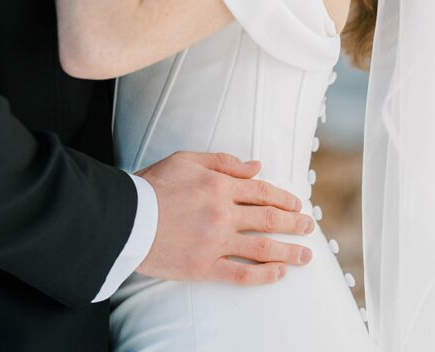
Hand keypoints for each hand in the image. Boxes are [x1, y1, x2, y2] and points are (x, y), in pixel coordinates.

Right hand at [137, 151, 314, 285]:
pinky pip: (241, 274)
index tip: (297, 204)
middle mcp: (222, 214)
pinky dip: (264, 275)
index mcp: (219, 186)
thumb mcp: (186, 160)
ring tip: (305, 255)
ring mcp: (214, 242)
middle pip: (267, 218)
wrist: (126, 218)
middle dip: (293, 223)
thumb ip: (223, 162)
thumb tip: (256, 166)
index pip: (261, 191)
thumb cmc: (153, 185)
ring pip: (261, 248)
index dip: (283, 197)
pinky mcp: (203, 266)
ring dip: (288, 251)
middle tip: (308, 227)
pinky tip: (278, 273)